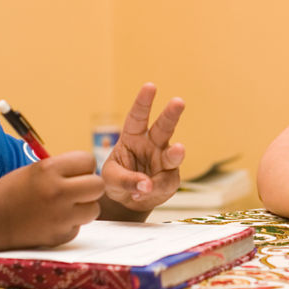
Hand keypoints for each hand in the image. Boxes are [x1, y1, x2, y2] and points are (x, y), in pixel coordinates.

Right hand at [0, 151, 104, 249]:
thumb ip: (64, 170)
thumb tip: (91, 172)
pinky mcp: (59, 237)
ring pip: (94, 209)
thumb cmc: (12, 191)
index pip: (88, 161)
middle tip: (75, 190)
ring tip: (64, 206)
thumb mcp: (36, 170)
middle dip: (89, 187)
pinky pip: (79, 227)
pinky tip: (52, 221)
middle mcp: (57, 192)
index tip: (72, 172)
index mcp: (49, 170)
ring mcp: (60, 217)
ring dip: (83, 207)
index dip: (82, 167)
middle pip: (98, 186)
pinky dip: (70, 224)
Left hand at [101, 83, 185, 211]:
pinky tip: (144, 193)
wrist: (126, 202)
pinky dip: (156, 189)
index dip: (143, 102)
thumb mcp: (110, 179)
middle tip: (178, 102)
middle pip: (164, 127)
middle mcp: (151, 144)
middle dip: (171, 114)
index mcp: (132, 137)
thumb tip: (146, 184)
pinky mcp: (170, 179)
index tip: (150, 86)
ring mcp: (163, 161)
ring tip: (178, 150)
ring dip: (176, 152)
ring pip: (173, 154)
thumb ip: (125, 180)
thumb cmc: (116, 182)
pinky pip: (166, 182)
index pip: (137, 117)